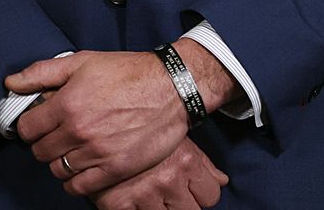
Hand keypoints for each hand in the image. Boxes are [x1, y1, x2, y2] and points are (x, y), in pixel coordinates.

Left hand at [7, 50, 188, 195]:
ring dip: (63, 161)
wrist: (174, 87)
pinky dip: (77, 180)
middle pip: (40, 152)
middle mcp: (78, 131)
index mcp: (67, 104)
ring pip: (58, 171)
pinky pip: (79, 187)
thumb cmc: (130, 72)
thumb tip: (11, 83)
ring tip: (76, 149)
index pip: (26, 129)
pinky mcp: (115, 169)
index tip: (43, 123)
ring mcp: (97, 152)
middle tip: (62, 134)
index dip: (33, 125)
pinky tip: (86, 166)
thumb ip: (43, 72)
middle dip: (47, 143)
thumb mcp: (84, 62)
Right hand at [89, 135, 227, 209]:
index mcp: (187, 163)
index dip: (202, 194)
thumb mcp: (179, 141)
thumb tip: (222, 182)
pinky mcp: (118, 205)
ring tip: (152, 195)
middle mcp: (168, 180)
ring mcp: (143, 194)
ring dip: (160, 209)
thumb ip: (203, 164)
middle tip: (171, 194)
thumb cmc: (144, 129)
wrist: (102, 122)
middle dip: (184, 204)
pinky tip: (135, 201)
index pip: (211, 196)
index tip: (192, 191)